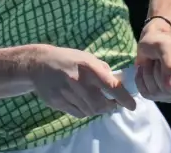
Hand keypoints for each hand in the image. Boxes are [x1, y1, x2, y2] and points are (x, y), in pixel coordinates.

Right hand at [22, 44, 136, 117]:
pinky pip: (78, 113)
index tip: (132, 105)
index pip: (110, 85)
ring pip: (90, 111)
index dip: (123, 97)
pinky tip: (85, 103)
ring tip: (99, 102)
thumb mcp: (85, 57)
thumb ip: (102, 69)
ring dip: (98, 110)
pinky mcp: (58, 102)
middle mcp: (77, 80)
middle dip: (110, 107)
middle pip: (100, 104)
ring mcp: (66, 92)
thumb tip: (117, 82)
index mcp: (87, 66)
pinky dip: (86, 111)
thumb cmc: (67, 59)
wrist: (39, 64)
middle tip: (113, 104)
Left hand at [134, 19, 170, 102]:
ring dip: (149, 73)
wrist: (149, 46)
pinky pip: (147, 94)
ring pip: (157, 92)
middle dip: (160, 72)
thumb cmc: (160, 42)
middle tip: (159, 59)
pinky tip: (144, 70)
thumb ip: (169, 62)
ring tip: (152, 62)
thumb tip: (170, 84)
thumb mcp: (165, 46)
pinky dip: (141, 79)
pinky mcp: (158, 96)